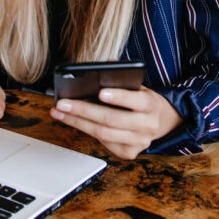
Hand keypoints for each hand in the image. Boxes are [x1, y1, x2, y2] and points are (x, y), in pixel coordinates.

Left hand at [49, 87, 182, 159]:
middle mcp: (148, 125)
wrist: (159, 121)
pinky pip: (103, 142)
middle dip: (84, 110)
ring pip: (103, 133)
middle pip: (112, 119)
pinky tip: (73, 122)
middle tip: (64, 103)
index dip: (119, 97)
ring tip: (60, 112)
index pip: (137, 100)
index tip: (101, 93)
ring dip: (77, 122)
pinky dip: (86, 131)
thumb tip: (104, 65)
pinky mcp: (129, 152)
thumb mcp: (138, 85)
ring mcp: (139, 142)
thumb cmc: (141, 100)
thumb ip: (122, 76)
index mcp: (151, 104)